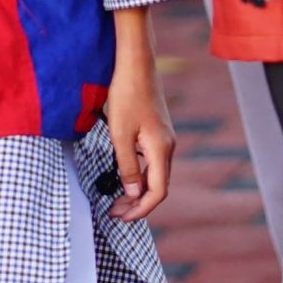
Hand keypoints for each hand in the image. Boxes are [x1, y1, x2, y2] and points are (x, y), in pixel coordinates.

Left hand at [105, 8, 176, 220]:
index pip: (157, 191)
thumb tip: (134, 194)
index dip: (141, 209)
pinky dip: (140, 175)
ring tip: (116, 199)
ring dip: (138, 190)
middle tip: (114, 212)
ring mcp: (164, 138)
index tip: (121, 217)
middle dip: (137, 203)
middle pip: (158, 185)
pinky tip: (124, 176)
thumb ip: (128, 166)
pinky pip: (152, 161)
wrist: (136, 65)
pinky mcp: (157, 132)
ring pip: (155, 174)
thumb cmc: (126, 96)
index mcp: (161, 149)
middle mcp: (168, 146)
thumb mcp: (120, 134)